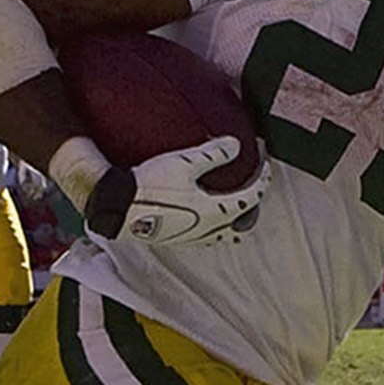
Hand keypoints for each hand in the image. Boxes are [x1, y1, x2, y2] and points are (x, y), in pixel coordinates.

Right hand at [96, 137, 263, 246]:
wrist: (117, 207)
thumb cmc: (150, 185)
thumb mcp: (184, 161)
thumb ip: (213, 153)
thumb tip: (236, 145)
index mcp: (216, 211)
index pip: (251, 197)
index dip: (263, 180)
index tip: (266, 166)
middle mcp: (207, 230)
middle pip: (242, 224)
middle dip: (251, 207)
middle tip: (250, 188)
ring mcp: (191, 238)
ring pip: (223, 234)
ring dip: (231, 219)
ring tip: (228, 203)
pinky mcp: (175, 240)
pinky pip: (203, 237)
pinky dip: (212, 225)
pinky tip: (201, 212)